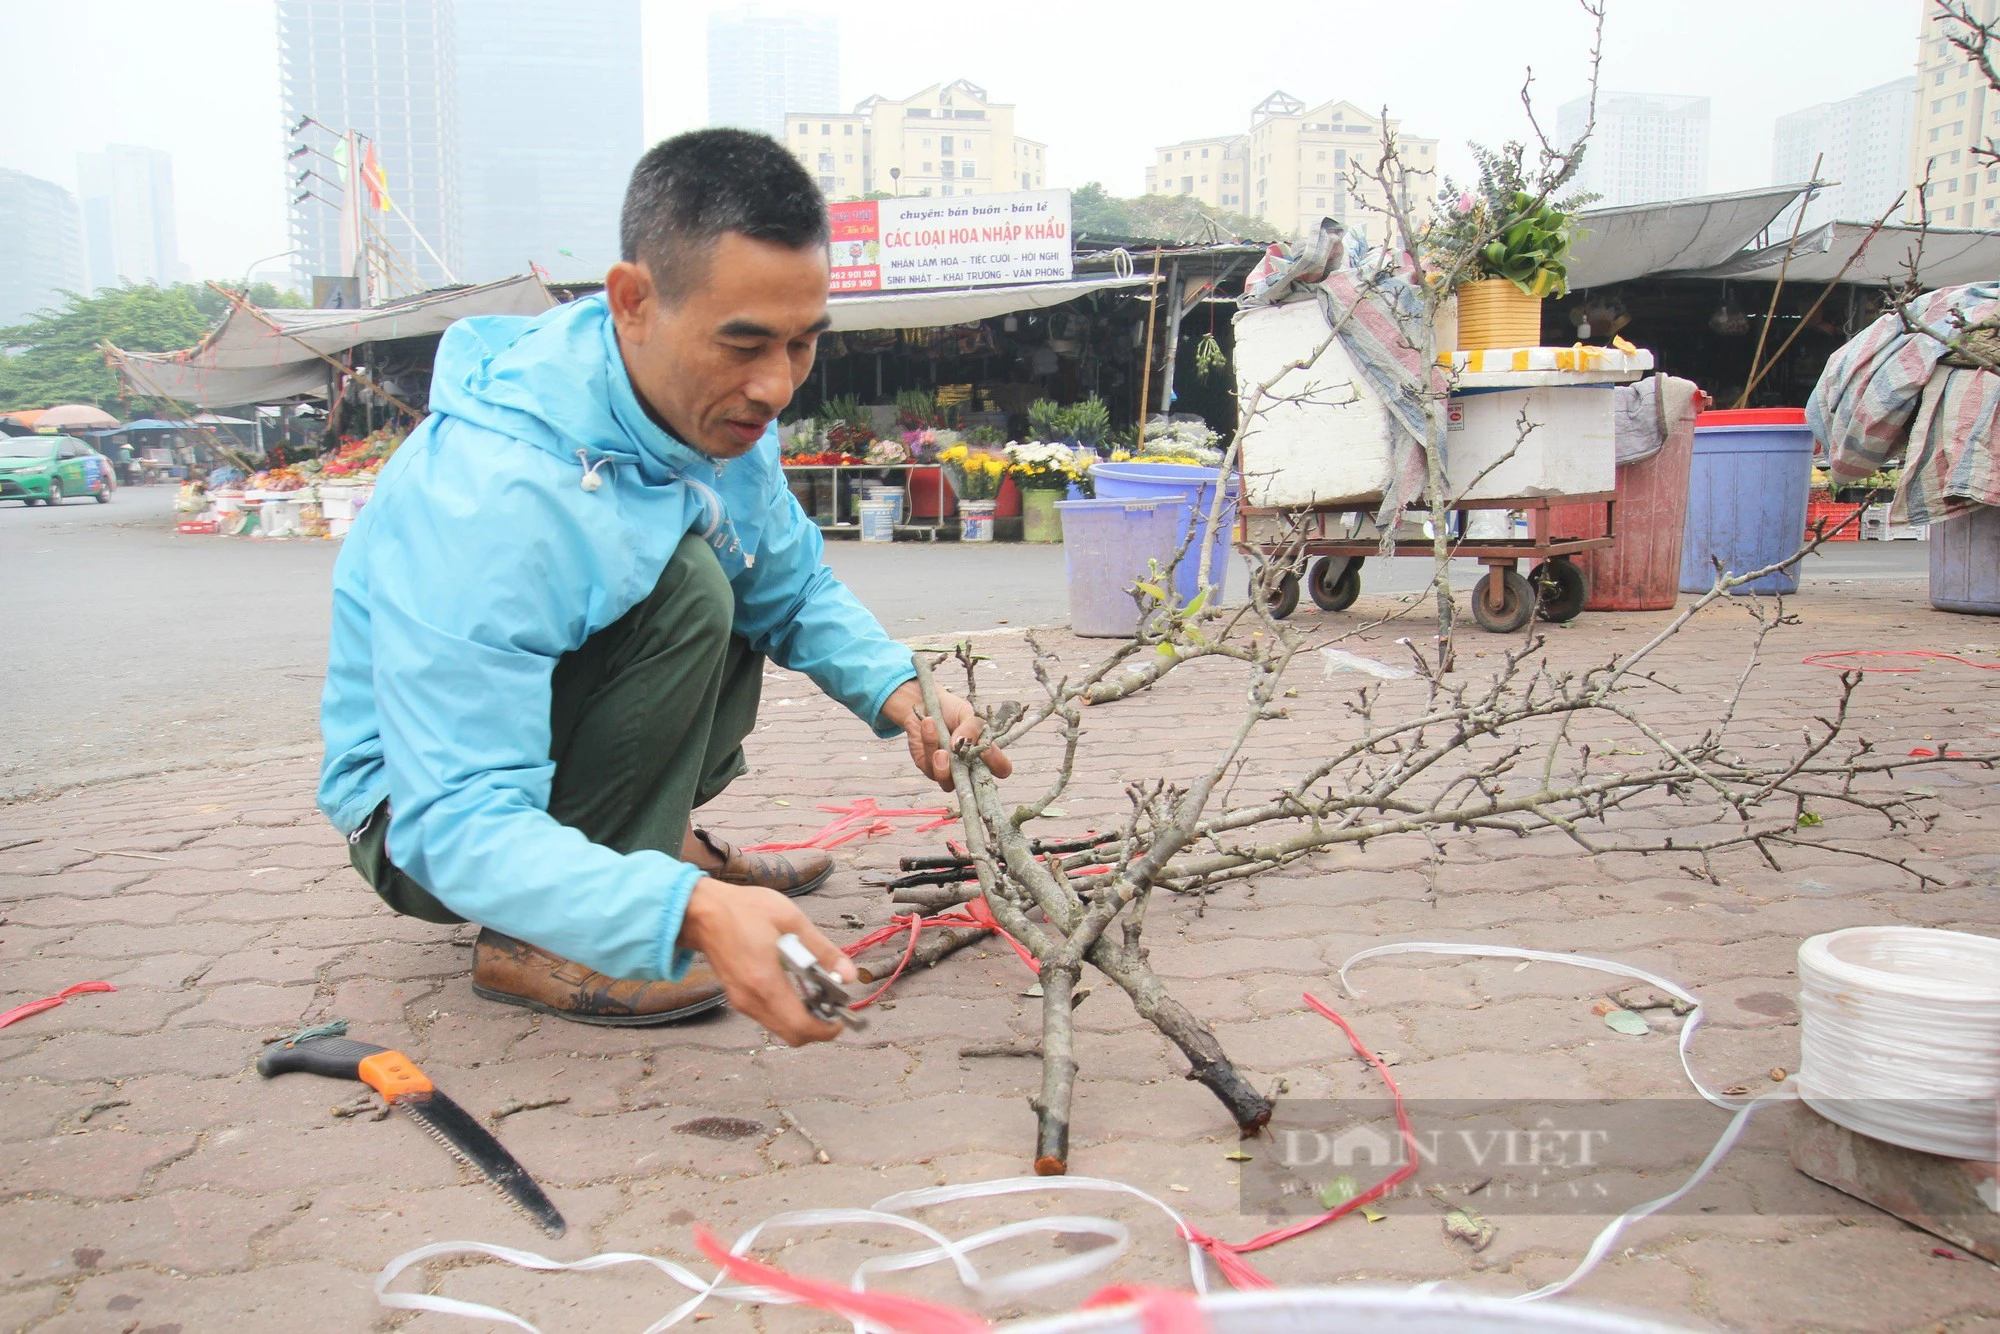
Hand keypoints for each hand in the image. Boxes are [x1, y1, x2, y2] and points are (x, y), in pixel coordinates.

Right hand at [678, 878, 855, 1046]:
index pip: (801, 1027)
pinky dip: (787, 1011)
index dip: (827, 1029)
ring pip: (780, 1029)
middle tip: (832, 1005)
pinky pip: (768, 1017)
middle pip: (792, 1035)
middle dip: (818, 1027)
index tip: (842, 1018)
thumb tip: (848, 974)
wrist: (701, 911)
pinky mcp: (737, 998)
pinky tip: (795, 987)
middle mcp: (752, 1000)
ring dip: (802, 1019)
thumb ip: (822, 950)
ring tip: (816, 992)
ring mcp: (741, 1002)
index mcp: (766, 982)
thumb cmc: (743, 910)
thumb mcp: (791, 920)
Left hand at [880, 680, 1012, 791]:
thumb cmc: (949, 709)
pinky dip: (929, 744)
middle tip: (962, 762)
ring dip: (944, 766)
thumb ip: (971, 727)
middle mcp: (968, 766)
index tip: (986, 752)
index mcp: (983, 752)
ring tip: (941, 749)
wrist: (922, 700)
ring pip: (948, 783)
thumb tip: (964, 743)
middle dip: (968, 782)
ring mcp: (948, 770)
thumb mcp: (966, 713)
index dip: (998, 765)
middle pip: (975, 787)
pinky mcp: (928, 767)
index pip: (1000, 768)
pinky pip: (929, 767)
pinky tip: (928, 724)